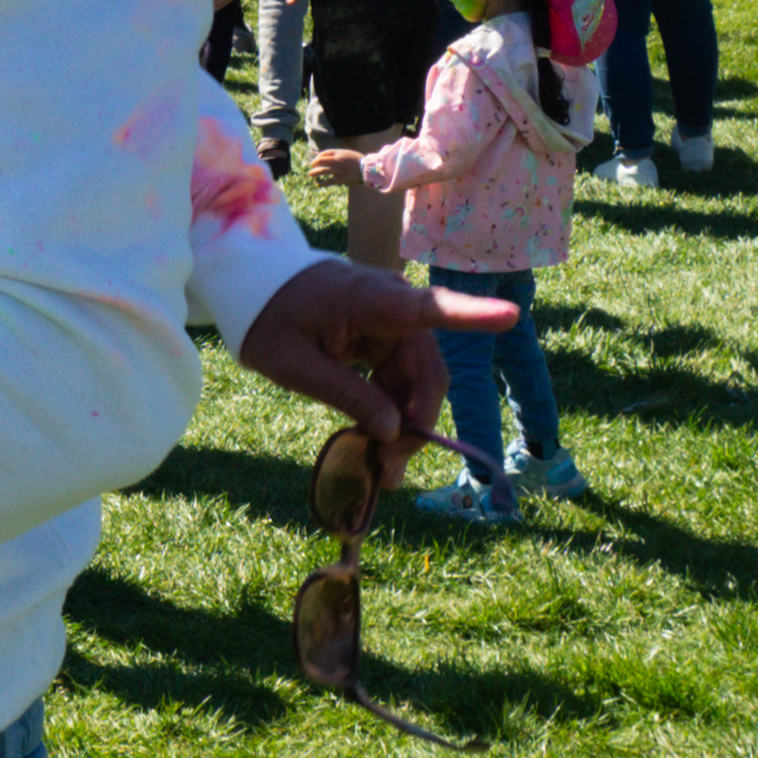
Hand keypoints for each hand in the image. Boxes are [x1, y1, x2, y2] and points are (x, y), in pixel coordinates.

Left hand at [237, 258, 520, 468]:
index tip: (511, 315)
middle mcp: (391, 305)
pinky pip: (401, 379)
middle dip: (416, 424)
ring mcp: (391, 322)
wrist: (246, 287)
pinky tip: (377, 444)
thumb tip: (394, 430)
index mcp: (369, 299)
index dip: (472, 314)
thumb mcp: (291, 363)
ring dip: (405, 425)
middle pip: (426, 372)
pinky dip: (392, 411)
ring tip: (381, 469)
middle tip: (388, 470)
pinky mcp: (385, 337)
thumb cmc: (263, 316)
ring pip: (417, 383)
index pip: (428, 307)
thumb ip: (345, 394)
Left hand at [306, 147, 365, 187]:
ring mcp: (338, 170)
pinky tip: (318, 184)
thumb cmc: (358, 160)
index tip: (316, 159)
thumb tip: (326, 157)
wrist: (368, 169)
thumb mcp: (348, 153)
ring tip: (310, 174)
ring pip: (323, 171)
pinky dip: (322, 183)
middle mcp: (337, 161)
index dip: (318, 156)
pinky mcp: (341, 179)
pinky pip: (329, 181)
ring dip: (315, 172)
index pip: (324, 153)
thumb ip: (338, 154)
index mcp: (339, 154)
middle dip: (314, 163)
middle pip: (321, 161)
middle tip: (311, 165)